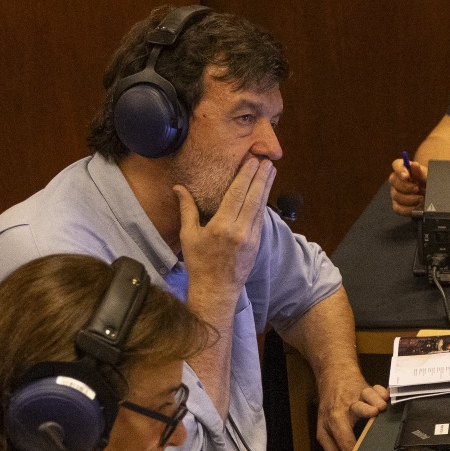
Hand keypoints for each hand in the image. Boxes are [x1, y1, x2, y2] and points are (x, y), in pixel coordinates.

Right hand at [175, 156, 273, 291]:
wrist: (216, 289)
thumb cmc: (199, 262)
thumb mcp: (188, 235)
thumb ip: (187, 209)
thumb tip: (179, 187)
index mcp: (222, 226)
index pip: (237, 195)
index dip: (246, 176)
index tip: (252, 161)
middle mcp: (240, 230)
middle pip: (254, 197)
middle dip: (261, 178)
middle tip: (268, 160)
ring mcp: (252, 237)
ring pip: (261, 207)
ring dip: (266, 187)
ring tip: (270, 171)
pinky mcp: (257, 243)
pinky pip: (261, 218)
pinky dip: (264, 203)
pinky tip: (265, 193)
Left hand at [316, 377, 386, 450]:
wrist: (334, 376)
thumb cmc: (330, 406)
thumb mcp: (323, 428)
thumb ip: (332, 450)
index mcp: (334, 419)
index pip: (344, 439)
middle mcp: (347, 406)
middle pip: (356, 408)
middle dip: (365, 410)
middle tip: (374, 413)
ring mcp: (359, 394)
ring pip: (368, 394)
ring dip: (376, 400)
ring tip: (381, 406)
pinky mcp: (369, 385)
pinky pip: (378, 388)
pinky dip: (383, 392)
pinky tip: (385, 397)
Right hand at [388, 158, 426, 214]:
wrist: (432, 195)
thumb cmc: (428, 183)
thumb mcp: (427, 178)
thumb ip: (420, 172)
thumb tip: (414, 164)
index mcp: (404, 169)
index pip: (396, 164)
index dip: (400, 170)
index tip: (406, 176)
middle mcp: (396, 180)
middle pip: (393, 181)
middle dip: (406, 186)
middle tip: (417, 188)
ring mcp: (395, 193)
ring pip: (396, 195)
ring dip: (409, 198)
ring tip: (421, 199)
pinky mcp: (397, 205)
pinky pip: (398, 208)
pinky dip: (408, 209)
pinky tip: (417, 207)